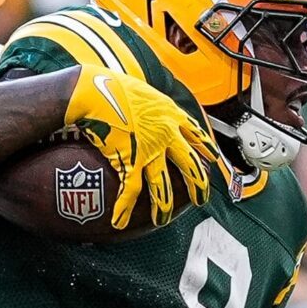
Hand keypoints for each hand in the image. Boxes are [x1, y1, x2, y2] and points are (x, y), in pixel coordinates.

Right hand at [62, 66, 214, 228]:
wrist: (93, 91)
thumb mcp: (144, 91)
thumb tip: (152, 108)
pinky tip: (120, 220)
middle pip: (190, 165)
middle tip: (201, 199)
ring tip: (163, 219)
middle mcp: (166, 134)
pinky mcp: (129, 161)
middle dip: (198, 186)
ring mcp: (149, 150)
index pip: (197, 135)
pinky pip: (130, 190)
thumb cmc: (113, 87)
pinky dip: (124, 207)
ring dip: (163, 206)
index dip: (206, 149)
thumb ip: (153, 105)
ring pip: (163, 185)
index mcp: (171, 115)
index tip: (213, 161)